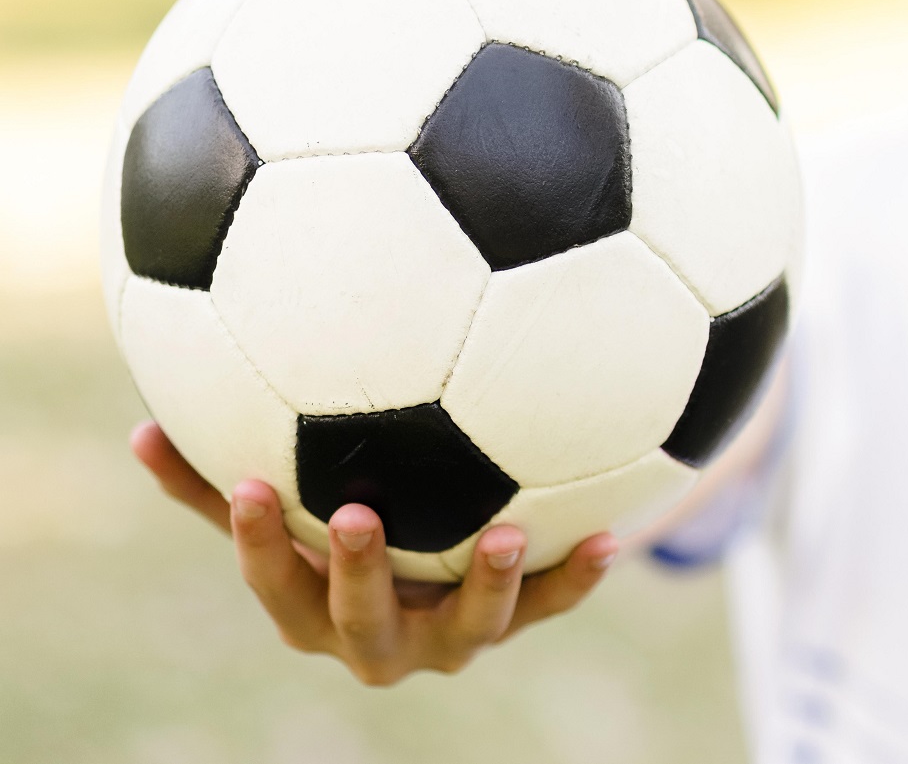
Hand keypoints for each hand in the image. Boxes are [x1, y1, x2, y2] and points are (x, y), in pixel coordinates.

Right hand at [131, 420, 618, 685]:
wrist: (439, 571)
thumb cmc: (343, 525)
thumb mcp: (288, 509)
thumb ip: (217, 479)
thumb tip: (141, 426)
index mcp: (314, 609)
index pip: (275, 584)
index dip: (257, 544)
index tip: (249, 483)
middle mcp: (379, 638)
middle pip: (359, 623)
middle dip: (354, 576)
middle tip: (353, 516)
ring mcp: (452, 638)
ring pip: (469, 629)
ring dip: (483, 585)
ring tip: (503, 536)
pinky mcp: (516, 621)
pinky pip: (551, 606)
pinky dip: (577, 578)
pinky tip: (609, 540)